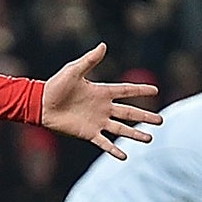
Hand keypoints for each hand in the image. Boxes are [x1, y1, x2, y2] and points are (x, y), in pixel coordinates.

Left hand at [38, 44, 161, 160]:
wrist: (40, 104)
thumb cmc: (55, 86)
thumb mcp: (74, 70)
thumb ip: (90, 60)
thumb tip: (103, 45)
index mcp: (102, 92)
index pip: (126, 91)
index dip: (140, 90)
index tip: (155, 90)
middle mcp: (103, 108)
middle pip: (129, 113)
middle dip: (145, 117)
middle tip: (160, 120)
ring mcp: (96, 122)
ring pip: (121, 129)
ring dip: (135, 134)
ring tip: (150, 138)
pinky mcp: (87, 133)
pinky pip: (104, 142)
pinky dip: (114, 150)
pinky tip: (125, 156)